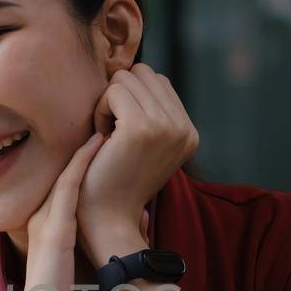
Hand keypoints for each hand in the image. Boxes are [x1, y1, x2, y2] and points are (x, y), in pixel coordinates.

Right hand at [7, 132, 105, 290]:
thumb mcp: (95, 265)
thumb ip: (114, 239)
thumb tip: (142, 214)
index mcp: (54, 225)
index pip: (74, 183)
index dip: (93, 158)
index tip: (115, 138)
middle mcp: (47, 217)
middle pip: (69, 170)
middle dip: (89, 143)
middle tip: (110, 118)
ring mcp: (48, 221)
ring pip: (68, 170)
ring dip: (88, 145)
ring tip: (106, 118)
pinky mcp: (54, 229)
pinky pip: (67, 185)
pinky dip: (82, 161)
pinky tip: (98, 140)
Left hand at [77, 63, 199, 264]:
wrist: (108, 219)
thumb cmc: (115, 181)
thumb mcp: (146, 144)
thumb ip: (152, 111)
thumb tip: (138, 71)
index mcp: (189, 132)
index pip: (157, 81)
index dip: (132, 100)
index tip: (123, 134)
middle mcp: (184, 128)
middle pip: (143, 72)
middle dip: (121, 96)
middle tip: (112, 133)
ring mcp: (166, 126)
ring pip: (127, 77)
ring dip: (109, 103)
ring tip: (108, 137)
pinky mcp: (142, 127)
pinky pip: (114, 90)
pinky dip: (100, 110)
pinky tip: (102, 139)